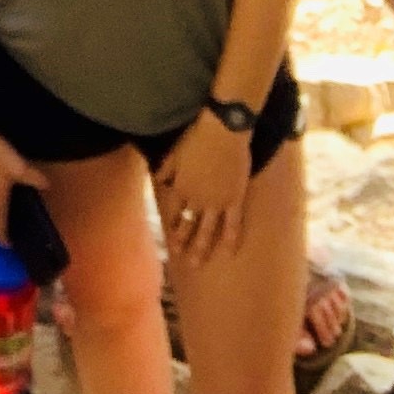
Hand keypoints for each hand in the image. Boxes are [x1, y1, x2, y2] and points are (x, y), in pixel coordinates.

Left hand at [153, 115, 250, 265]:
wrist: (223, 130)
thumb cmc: (198, 135)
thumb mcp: (175, 151)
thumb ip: (167, 168)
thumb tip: (159, 178)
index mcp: (180, 187)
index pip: (173, 212)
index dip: (172, 225)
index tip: (171, 238)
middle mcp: (196, 199)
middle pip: (188, 225)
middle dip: (183, 242)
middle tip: (179, 257)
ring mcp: (216, 202)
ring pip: (207, 231)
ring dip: (201, 248)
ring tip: (196, 264)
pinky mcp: (235, 199)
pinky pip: (233, 224)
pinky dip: (231, 239)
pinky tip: (229, 252)